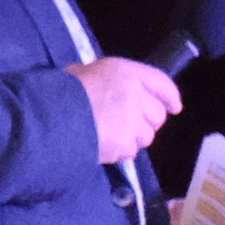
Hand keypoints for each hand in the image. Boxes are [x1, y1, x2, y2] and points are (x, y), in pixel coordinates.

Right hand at [64, 56, 179, 164]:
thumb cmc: (63, 91)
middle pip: (157, 115)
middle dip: (147, 123)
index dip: (170, 96)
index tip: (175, 107)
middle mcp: (135, 94)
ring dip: (133, 139)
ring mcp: (132, 120)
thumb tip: (115, 90)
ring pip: (146, 137)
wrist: (50, 116)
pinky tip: (104, 145)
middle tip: (129, 125)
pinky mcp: (124, 142)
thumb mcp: (85, 72)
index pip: (161, 83)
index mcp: (126, 72)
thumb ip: (108, 81)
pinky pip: (130, 152)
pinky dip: (120, 152)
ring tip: (110, 135)